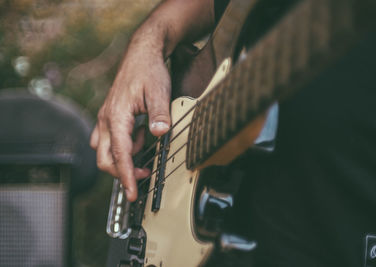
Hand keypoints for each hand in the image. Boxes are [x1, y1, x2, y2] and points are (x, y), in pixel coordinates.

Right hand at [90, 38, 170, 201]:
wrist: (142, 54)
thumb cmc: (149, 70)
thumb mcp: (159, 92)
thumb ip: (159, 115)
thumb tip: (160, 134)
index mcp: (116, 116)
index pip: (119, 154)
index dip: (126, 176)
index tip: (132, 193)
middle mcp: (106, 119)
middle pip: (105, 158)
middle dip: (122, 172)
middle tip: (144, 175)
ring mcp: (107, 118)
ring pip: (105, 151)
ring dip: (124, 158)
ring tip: (146, 148)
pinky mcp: (111, 117)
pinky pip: (111, 140)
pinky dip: (124, 146)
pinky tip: (140, 136)